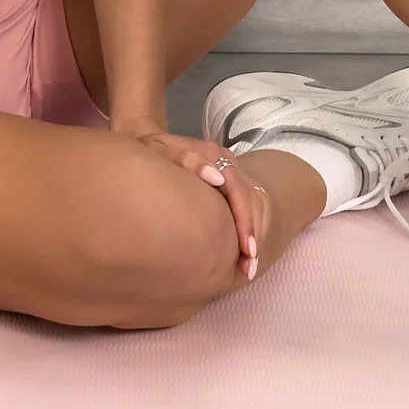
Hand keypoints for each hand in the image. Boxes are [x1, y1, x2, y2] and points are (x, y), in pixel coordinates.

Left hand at [120, 121, 269, 282]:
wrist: (151, 142)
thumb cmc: (150, 151)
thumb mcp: (157, 150)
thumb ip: (185, 160)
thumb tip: (216, 178)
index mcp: (212, 153)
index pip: (238, 188)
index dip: (244, 219)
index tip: (245, 248)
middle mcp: (227, 161)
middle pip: (252, 197)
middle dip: (253, 233)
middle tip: (248, 267)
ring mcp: (232, 169)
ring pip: (258, 201)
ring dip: (257, 234)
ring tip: (249, 265)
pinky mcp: (232, 180)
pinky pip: (254, 203)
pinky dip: (255, 227)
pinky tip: (247, 251)